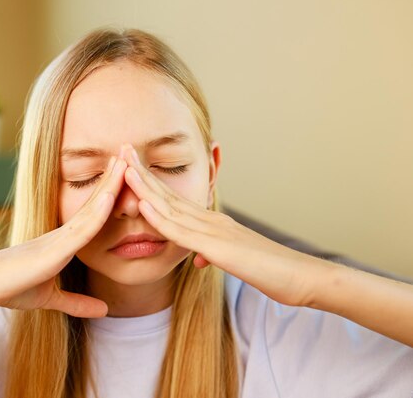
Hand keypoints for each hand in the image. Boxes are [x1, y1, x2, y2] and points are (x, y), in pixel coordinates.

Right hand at [0, 155, 127, 317]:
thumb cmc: (10, 288)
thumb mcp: (50, 299)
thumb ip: (77, 303)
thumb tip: (104, 310)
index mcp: (63, 242)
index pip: (94, 214)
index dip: (110, 194)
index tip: (128, 176)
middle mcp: (62, 234)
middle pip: (95, 202)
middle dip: (115, 178)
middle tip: (131, 151)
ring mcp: (58, 239)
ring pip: (91, 208)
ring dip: (111, 185)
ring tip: (127, 160)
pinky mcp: (52, 250)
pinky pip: (80, 228)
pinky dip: (97, 212)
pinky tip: (111, 196)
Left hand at [121, 144, 320, 306]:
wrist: (304, 278)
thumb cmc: (273, 271)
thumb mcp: (235, 262)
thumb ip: (214, 256)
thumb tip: (199, 258)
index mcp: (213, 224)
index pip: (174, 201)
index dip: (150, 183)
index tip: (131, 167)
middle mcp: (212, 221)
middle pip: (169, 194)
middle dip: (142, 173)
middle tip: (122, 149)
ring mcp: (215, 231)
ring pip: (171, 207)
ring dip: (145, 186)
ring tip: (123, 165)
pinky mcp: (220, 248)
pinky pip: (183, 231)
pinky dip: (160, 217)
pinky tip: (143, 204)